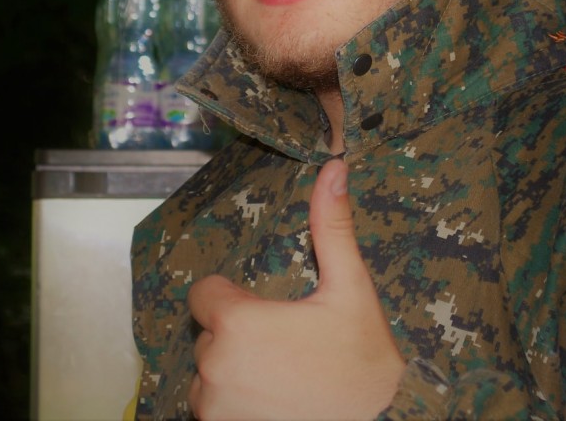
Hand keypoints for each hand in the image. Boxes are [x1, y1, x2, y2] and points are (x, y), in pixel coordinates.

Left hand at [187, 157, 405, 419]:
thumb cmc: (362, 359)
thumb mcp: (350, 289)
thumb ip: (332, 228)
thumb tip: (334, 168)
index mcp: (238, 323)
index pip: (204, 294)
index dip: (233, 297)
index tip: (266, 310)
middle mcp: (214, 366)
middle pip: (208, 332)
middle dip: (237, 333)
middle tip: (284, 344)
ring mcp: (213, 405)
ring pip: (208, 371)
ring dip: (232, 369)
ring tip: (279, 374)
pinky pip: (211, 406)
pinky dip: (233, 402)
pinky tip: (271, 400)